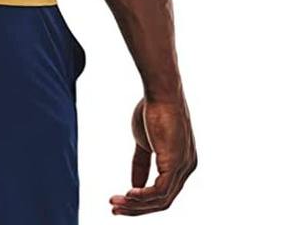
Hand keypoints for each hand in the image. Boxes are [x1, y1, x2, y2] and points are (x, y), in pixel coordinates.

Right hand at [110, 97, 196, 214]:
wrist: (160, 92)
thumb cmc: (152, 110)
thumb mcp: (144, 141)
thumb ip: (141, 163)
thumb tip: (133, 185)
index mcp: (181, 164)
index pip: (163, 192)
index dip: (142, 201)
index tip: (120, 202)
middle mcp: (186, 169)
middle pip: (162, 201)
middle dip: (137, 209)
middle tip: (115, 210)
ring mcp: (183, 167)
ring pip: (161, 200)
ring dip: (135, 204)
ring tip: (115, 204)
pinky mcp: (176, 163)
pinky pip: (160, 190)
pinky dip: (143, 196)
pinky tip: (127, 194)